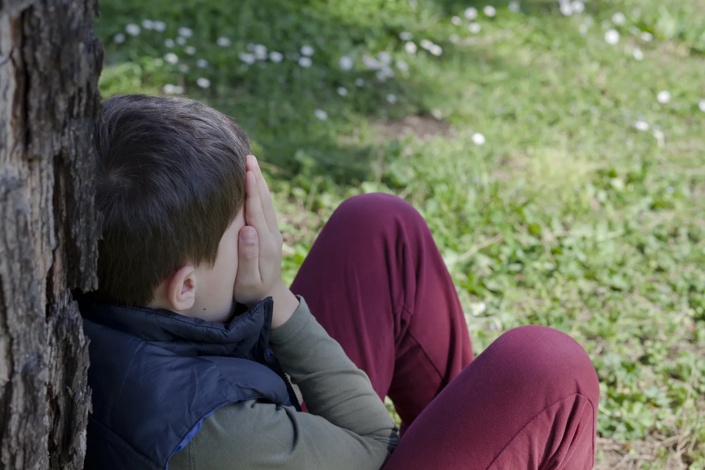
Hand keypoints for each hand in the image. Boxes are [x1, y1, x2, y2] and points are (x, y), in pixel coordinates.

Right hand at [234, 155, 297, 326]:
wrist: (271, 298)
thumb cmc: (252, 291)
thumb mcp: (248, 280)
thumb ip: (248, 256)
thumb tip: (248, 230)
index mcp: (264, 243)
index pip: (256, 211)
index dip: (252, 190)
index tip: (248, 171)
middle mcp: (271, 234)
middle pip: (263, 201)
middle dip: (257, 178)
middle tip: (249, 156)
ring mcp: (272, 232)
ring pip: (265, 201)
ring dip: (259, 181)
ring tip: (251, 162)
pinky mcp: (269, 232)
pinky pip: (264, 207)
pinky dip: (259, 191)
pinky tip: (254, 181)